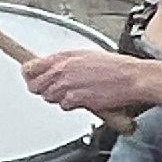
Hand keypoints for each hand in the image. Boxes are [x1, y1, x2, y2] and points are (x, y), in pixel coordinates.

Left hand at [20, 47, 161, 115]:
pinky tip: (84, 98)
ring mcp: (68, 86)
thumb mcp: (86, 55)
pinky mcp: (76, 99)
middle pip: (35, 86)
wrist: (132, 78)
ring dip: (59, 97)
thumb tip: (54, 67)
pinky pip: (65, 106)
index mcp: (63, 57)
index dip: (28, 75)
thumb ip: (66, 62)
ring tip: (75, 92)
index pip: (30, 67)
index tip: (29, 77)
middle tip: (52, 89)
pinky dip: (72, 105)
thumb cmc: (116, 66)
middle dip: (41, 89)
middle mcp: (62, 70)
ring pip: (49, 97)